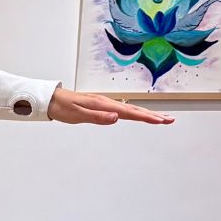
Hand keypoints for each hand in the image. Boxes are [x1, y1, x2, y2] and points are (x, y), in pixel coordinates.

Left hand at [46, 87, 173, 124]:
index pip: (129, 112)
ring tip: (160, 119)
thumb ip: (97, 117)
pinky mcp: (102, 106)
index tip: (161, 121)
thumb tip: (116, 118)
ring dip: (146, 114)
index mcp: (103, 105)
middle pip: (134, 110)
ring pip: (130, 109)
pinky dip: (134, 113)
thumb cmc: (62, 107)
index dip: (146, 117)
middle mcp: (107, 102)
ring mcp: (105, 104)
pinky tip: (138, 116)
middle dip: (152, 116)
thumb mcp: (77, 114)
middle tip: (169, 120)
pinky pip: (122, 110)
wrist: (51, 99)